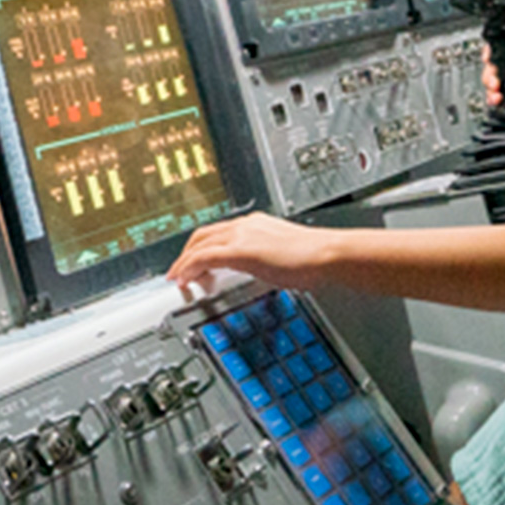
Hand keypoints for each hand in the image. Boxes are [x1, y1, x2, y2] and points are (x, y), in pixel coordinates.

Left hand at [167, 213, 334, 299]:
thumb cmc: (315, 257)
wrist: (326, 254)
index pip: (219, 232)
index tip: (196, 263)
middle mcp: (246, 225)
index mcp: (256, 225)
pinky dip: (189, 268)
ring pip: (199, 245)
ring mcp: (241, 235)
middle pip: (203, 235)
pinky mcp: (240, 250)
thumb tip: (265, 272)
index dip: (202, 248)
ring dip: (184, 262)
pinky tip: (186, 280)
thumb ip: (267, 259)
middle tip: (179, 272)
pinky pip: (203, 257)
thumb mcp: (283, 255)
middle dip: (186, 254)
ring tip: (178, 279)